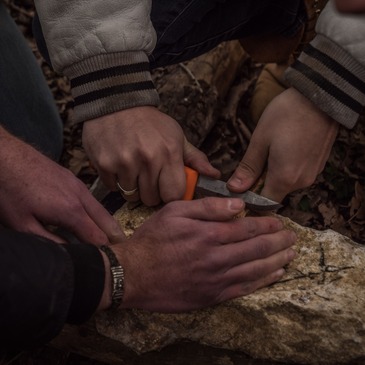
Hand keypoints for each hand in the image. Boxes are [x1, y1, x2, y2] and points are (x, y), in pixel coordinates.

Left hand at [0, 128, 123, 243]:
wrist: (4, 155)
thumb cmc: (9, 191)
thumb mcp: (22, 224)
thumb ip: (49, 242)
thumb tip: (71, 254)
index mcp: (71, 211)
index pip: (97, 236)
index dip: (105, 251)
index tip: (110, 261)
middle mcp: (81, 197)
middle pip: (106, 221)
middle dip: (115, 237)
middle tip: (124, 249)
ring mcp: (78, 184)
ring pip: (100, 208)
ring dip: (107, 223)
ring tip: (111, 236)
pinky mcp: (72, 178)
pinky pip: (91, 199)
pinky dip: (96, 211)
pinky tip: (91, 217)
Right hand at [82, 106, 219, 205]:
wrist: (115, 102)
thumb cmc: (150, 122)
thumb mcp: (176, 135)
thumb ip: (195, 158)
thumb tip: (214, 175)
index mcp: (169, 153)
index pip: (174, 195)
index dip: (170, 196)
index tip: (167, 190)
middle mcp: (147, 159)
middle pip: (151, 199)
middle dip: (151, 192)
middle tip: (148, 177)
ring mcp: (124, 162)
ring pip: (131, 196)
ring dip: (133, 187)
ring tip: (133, 169)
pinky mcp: (104, 164)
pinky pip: (113, 188)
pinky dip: (117, 181)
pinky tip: (119, 165)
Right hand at [110, 197, 295, 312]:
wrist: (134, 275)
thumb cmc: (153, 240)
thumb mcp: (174, 212)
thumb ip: (207, 207)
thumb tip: (237, 204)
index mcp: (209, 235)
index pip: (247, 228)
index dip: (266, 225)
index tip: (279, 222)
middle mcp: (217, 258)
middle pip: (257, 249)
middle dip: (278, 242)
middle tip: (292, 238)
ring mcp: (216, 279)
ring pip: (256, 270)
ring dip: (277, 261)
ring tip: (290, 255)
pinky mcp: (212, 296)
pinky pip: (244, 289)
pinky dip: (263, 282)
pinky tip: (275, 276)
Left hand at [227, 88, 338, 201]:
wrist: (322, 95)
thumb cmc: (286, 115)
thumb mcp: (260, 140)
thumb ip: (248, 168)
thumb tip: (234, 189)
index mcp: (284, 178)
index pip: (264, 204)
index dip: (250, 198)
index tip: (240, 185)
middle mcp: (301, 182)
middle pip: (275, 193)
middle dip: (260, 183)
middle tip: (253, 160)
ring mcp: (313, 174)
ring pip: (286, 183)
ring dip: (273, 174)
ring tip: (268, 150)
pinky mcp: (319, 165)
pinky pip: (297, 174)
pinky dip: (286, 167)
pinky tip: (283, 148)